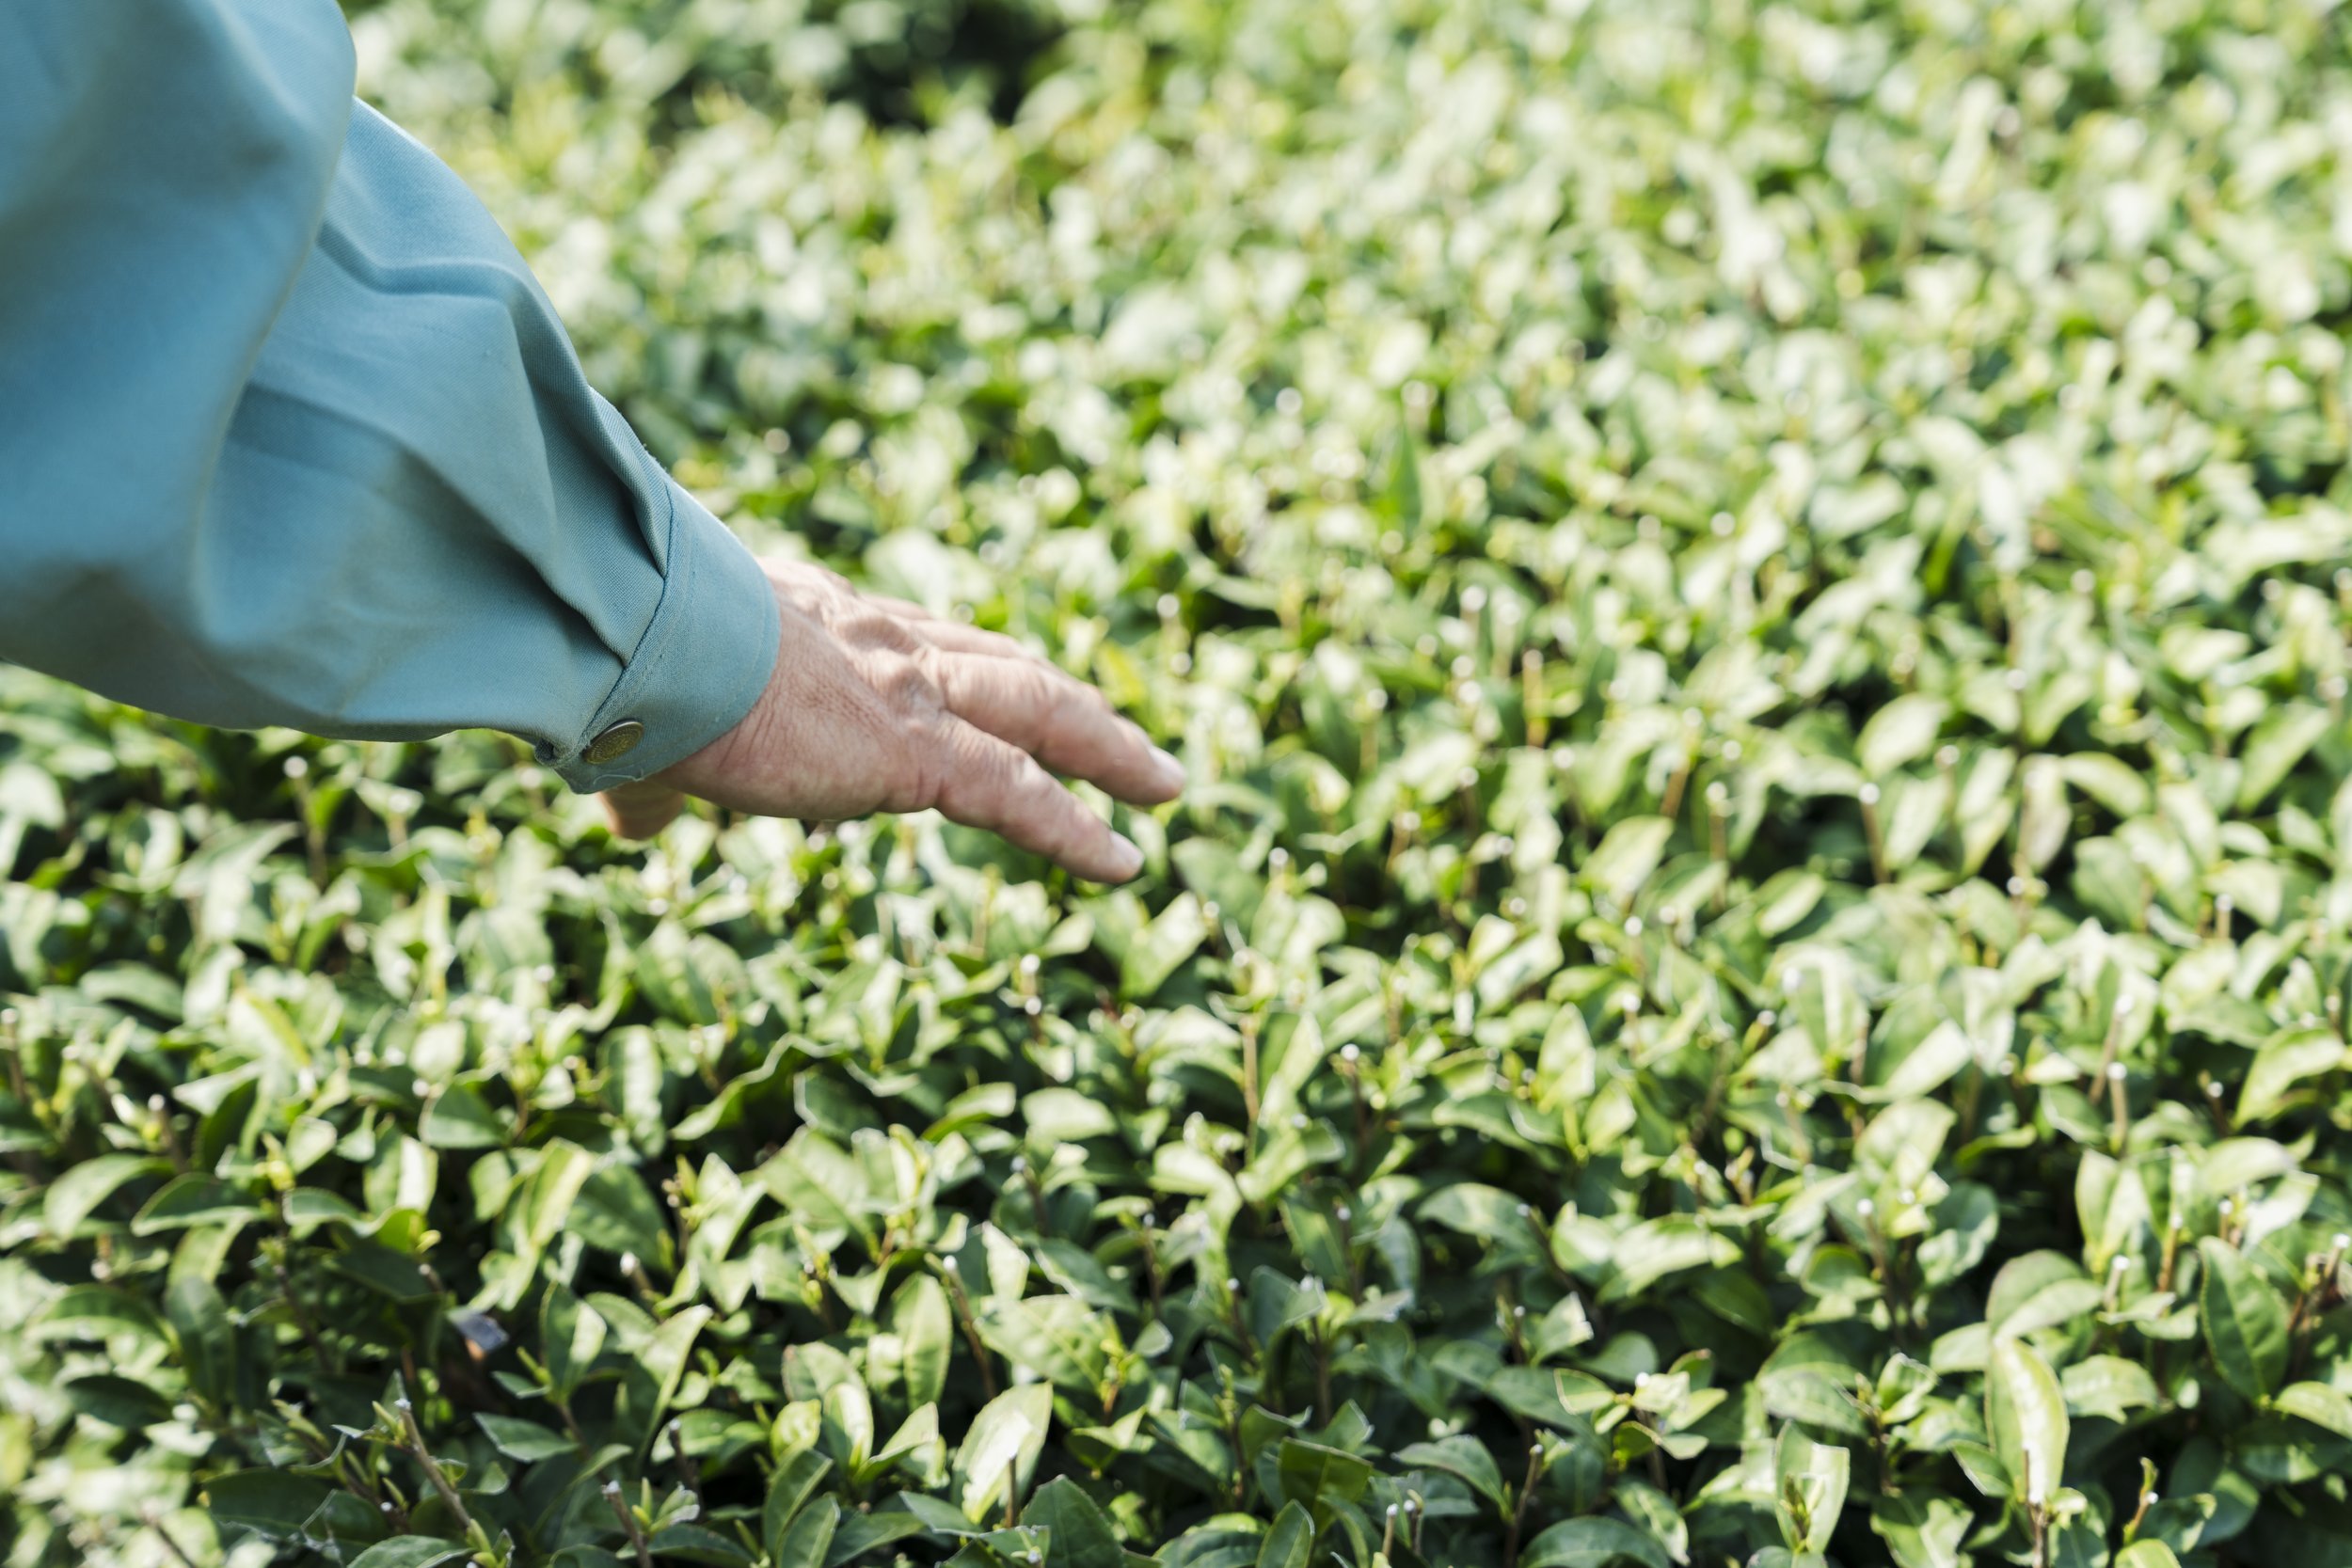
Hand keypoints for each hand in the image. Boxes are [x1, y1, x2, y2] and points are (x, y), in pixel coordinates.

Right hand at [599, 558, 1183, 880]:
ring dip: (1107, 748)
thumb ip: (651, 773)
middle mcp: (875, 637)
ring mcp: (907, 689)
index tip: (974, 689)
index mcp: (810, 618)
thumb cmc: (614, 670)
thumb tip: (627, 810)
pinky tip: (1125, 860)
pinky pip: (1021, 794)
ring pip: (1039, 712)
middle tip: (1112, 727)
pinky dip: (1077, 828)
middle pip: (995, 663)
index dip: (945, 668)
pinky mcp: (918, 751)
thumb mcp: (638, 719)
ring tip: (1163, 784)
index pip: (901, 643)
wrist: (636, 640)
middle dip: (1058, 695)